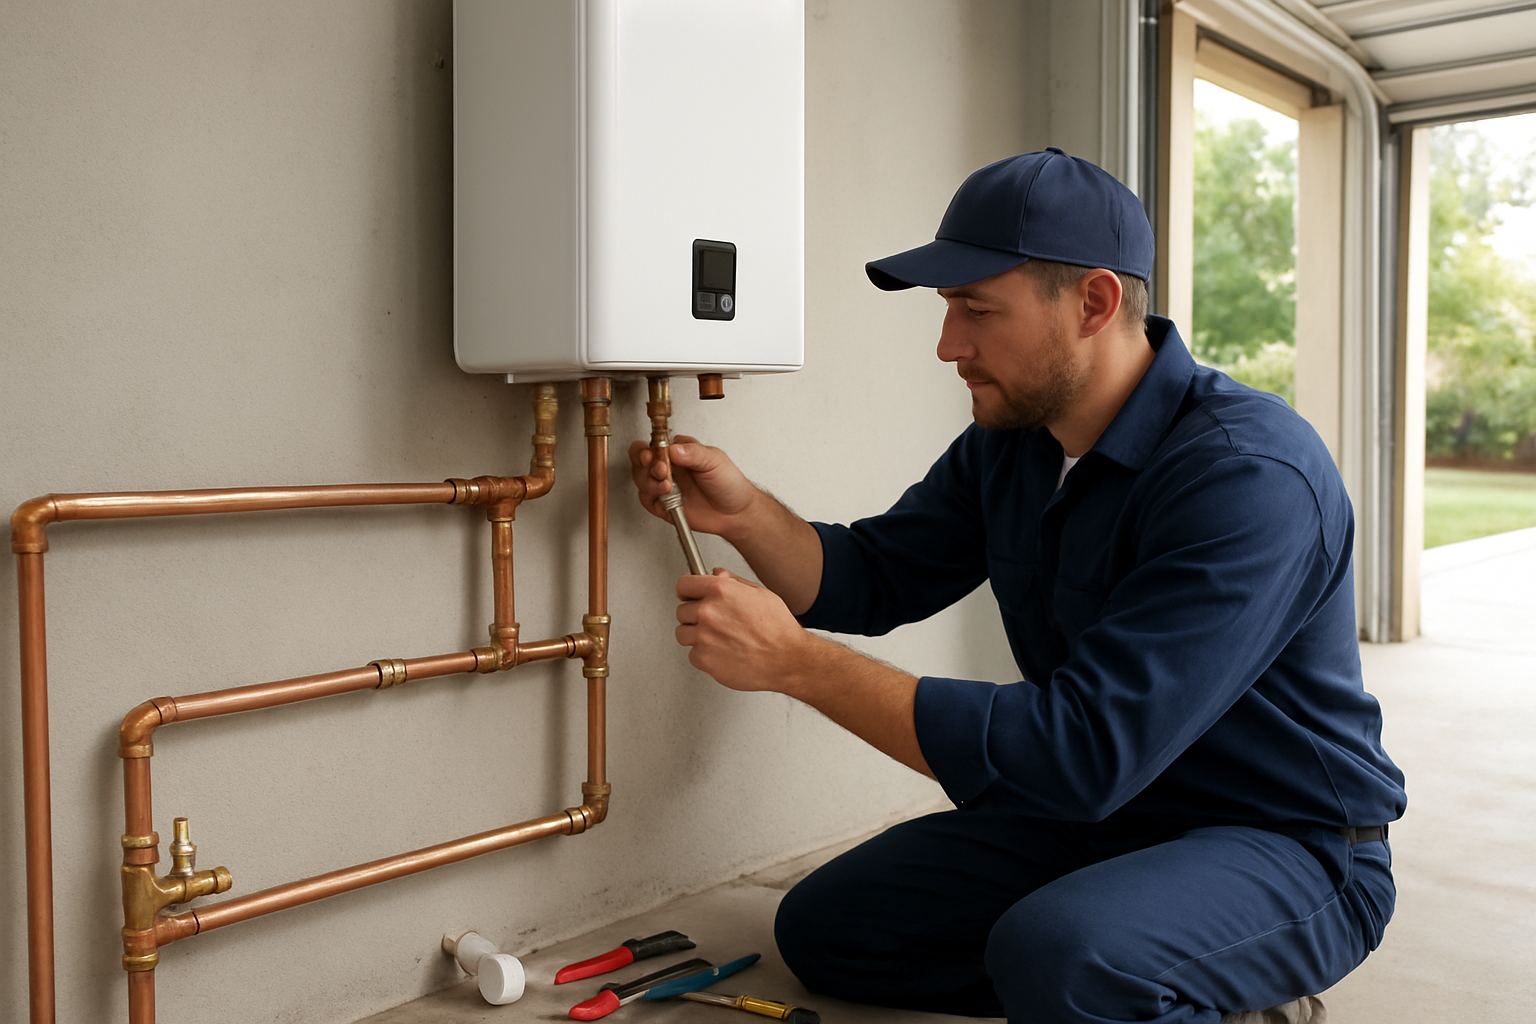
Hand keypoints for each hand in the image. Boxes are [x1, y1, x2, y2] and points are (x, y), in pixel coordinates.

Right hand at [628, 436, 758, 538]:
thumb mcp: (715, 461)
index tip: (655, 453)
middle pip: (641, 459)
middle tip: (659, 468)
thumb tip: (674, 448)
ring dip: (649, 480)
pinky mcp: (663, 504)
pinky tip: (665, 494)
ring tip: (666, 484)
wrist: (735, 512)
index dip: (651, 448)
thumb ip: (694, 453)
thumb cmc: (729, 484)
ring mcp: (665, 485)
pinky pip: (646, 498)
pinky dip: (650, 495)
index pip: (655, 443)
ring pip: (640, 478)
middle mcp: (670, 467)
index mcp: (680, 451)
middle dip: (644, 463)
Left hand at [674, 569, 815, 692]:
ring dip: (696, 636)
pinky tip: (722, 652)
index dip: (687, 591)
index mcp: (720, 590)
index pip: (683, 585)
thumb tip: (717, 574)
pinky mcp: (703, 659)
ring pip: (683, 634)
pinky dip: (704, 655)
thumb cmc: (778, 628)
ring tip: (718, 638)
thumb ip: (732, 581)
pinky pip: (692, 655)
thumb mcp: (760, 593)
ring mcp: (703, 637)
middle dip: (694, 616)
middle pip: (681, 611)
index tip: (689, 596)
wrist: (787, 658)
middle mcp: (708, 612)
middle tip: (713, 622)